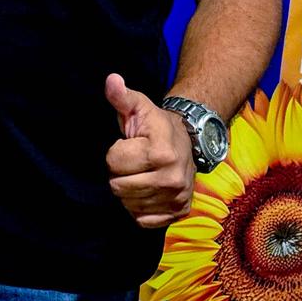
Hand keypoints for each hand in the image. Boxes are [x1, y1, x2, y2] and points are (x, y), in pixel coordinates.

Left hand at [103, 73, 194, 228]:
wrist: (190, 141)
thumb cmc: (156, 124)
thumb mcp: (139, 106)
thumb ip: (122, 96)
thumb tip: (111, 80)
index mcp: (162, 153)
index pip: (113, 162)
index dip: (116, 152)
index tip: (131, 145)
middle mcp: (173, 179)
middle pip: (118, 187)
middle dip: (120, 173)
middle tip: (135, 162)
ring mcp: (177, 198)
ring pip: (128, 205)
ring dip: (128, 190)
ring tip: (141, 174)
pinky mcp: (178, 212)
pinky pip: (143, 221)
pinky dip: (139, 208)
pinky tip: (146, 190)